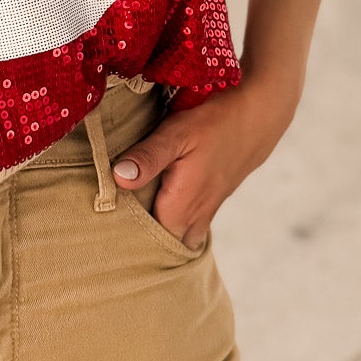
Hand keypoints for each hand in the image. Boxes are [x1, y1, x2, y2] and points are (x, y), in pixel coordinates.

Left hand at [111, 69, 301, 247]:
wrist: (258, 115)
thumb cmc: (214, 122)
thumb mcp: (176, 134)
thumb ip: (148, 157)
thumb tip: (119, 178)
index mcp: (180, 209)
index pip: (145, 243)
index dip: (123, 238)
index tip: (101, 229)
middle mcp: (194, 219)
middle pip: (160, 245)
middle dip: (137, 241)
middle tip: (108, 229)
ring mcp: (205, 212)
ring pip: (176, 236)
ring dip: (155, 232)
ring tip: (127, 220)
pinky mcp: (211, 201)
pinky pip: (187, 225)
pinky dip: (171, 222)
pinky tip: (155, 205)